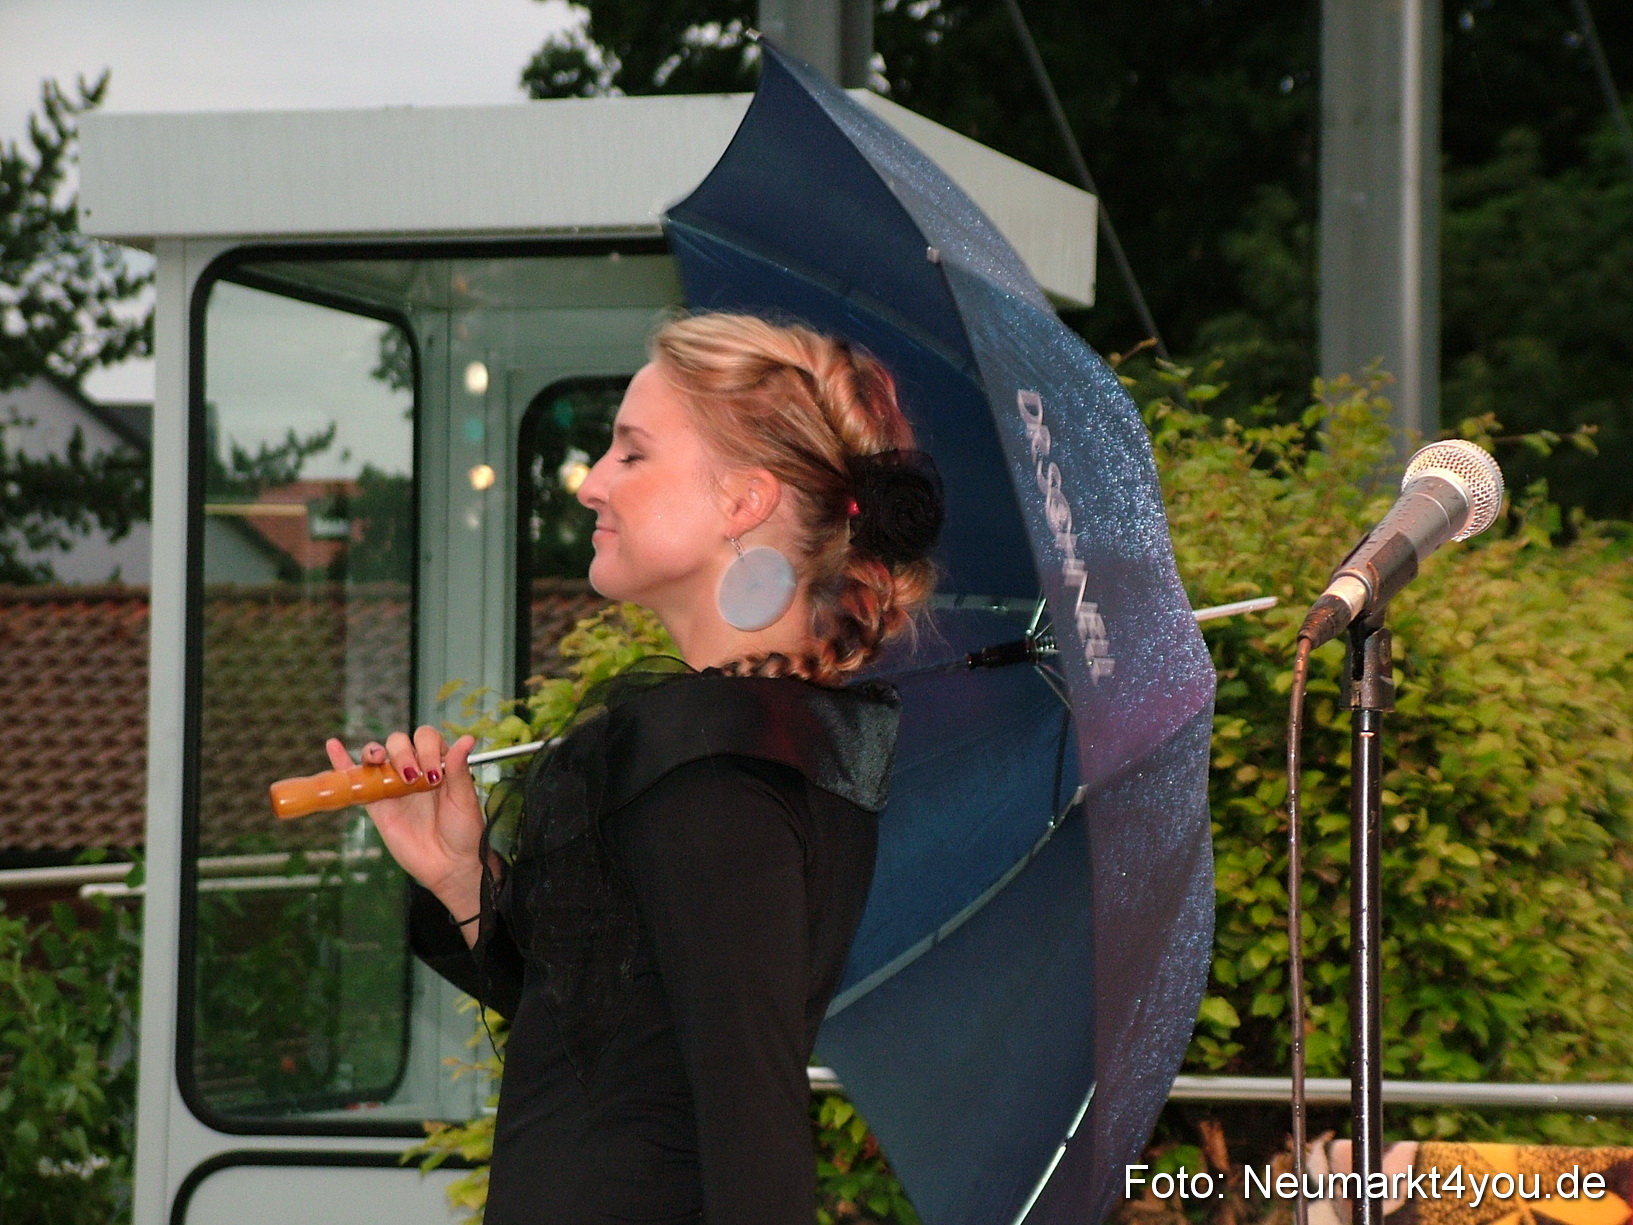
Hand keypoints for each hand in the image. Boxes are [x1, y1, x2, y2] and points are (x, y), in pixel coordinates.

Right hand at [325, 727, 485, 930]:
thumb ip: (459, 768)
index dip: (427, 748)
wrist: (450, 865)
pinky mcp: (377, 806)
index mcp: (439, 763)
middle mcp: (415, 770)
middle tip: (412, 778)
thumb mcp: (464, 799)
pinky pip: (358, 782)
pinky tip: (333, 746)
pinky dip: (342, 763)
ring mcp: (393, 786)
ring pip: (377, 757)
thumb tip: (468, 739)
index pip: (426, 738)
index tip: (433, 774)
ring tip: (376, 757)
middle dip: (403, 753)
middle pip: (398, 743)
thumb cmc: (464, 831)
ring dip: (373, 751)